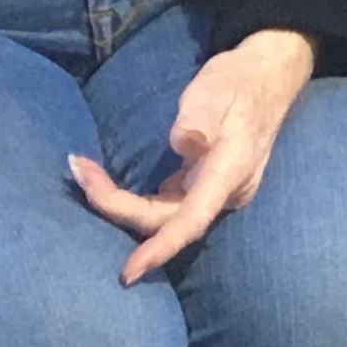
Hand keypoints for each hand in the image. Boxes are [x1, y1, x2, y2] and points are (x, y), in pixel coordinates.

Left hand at [70, 29, 316, 283]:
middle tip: (79, 169)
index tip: (127, 272)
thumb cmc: (238, 81)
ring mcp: (216, 191)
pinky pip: (167, 206)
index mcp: (230, 171)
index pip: (192, 220)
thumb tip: (185, 143)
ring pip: (165, 216)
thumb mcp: (217, 90)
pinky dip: (134, 201)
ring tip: (84, 173)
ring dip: (121, 205)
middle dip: (117, 206)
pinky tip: (108, 186)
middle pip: (167, 219)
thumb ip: (201, 117)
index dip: (160, 248)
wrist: (268, 75)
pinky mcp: (205, 185)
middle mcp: (225, 191)